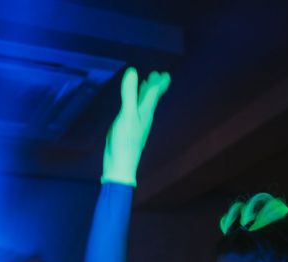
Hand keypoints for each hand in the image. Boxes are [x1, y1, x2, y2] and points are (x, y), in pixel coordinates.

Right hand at [102, 67, 170, 185]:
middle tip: (159, 75)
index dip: (160, 83)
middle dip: (155, 86)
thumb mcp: (127, 114)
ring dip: (146, 93)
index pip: (155, 94)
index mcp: (145, 112)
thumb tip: (134, 72)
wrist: (121, 163)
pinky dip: (135, 102)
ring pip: (143, 104)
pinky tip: (132, 103)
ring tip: (147, 83)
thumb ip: (130, 94)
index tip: (166, 74)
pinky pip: (134, 110)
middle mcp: (143, 116)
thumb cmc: (125, 141)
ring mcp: (136, 122)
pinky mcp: (128, 127)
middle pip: (152, 98)